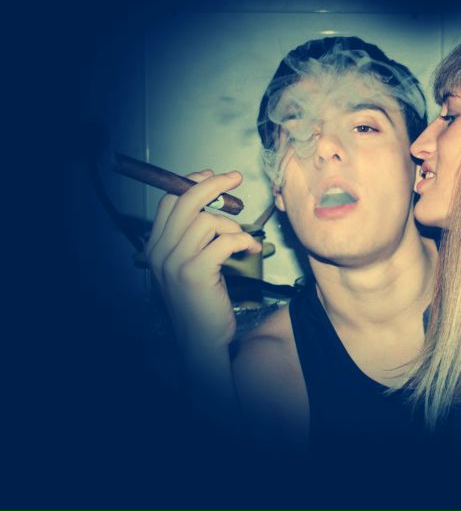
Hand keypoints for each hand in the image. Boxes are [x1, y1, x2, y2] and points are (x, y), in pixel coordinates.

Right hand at [145, 170, 261, 348]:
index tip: (214, 177)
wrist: (201, 339)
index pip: (169, 201)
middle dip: (213, 185)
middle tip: (235, 178)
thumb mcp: (193, 264)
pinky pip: (224, 241)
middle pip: (185, 201)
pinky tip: (250, 250)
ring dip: (233, 226)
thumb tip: (215, 203)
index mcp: (156, 247)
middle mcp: (160, 252)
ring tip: (245, 242)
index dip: (191, 183)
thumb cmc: (203, 302)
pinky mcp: (195, 273)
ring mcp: (175, 262)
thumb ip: (196, 238)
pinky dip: (242, 241)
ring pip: (206, 220)